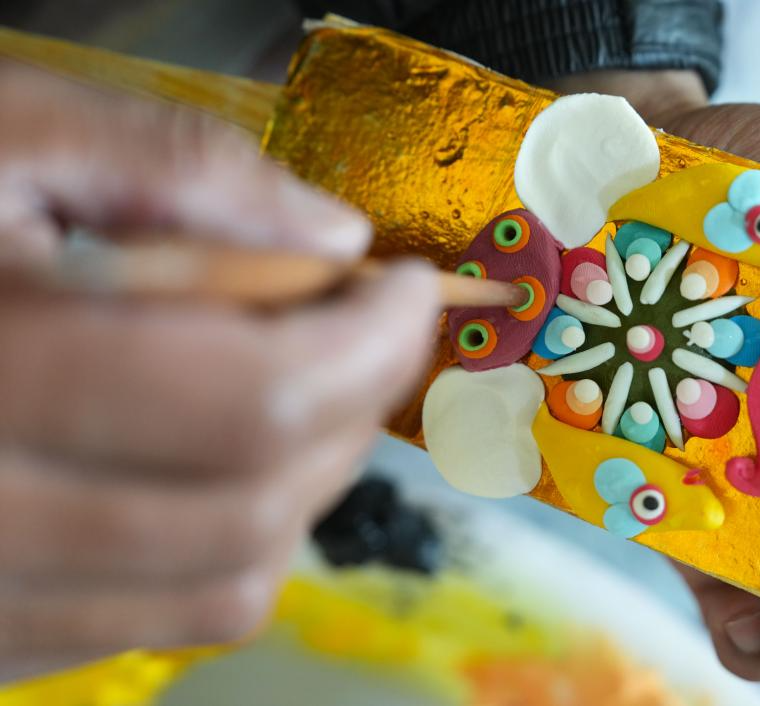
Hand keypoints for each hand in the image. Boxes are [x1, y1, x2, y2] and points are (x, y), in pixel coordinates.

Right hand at [0, 64, 438, 680]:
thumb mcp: (0, 135)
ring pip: (228, 583)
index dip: (368, 342)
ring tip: (307, 390)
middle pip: (256, 501)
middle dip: (353, 406)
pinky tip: (222, 457)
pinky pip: (164, 620)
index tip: (406, 288)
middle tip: (366, 330)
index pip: (255, 397)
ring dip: (308, 481)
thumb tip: (333, 236)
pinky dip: (235, 543)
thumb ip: (176, 170)